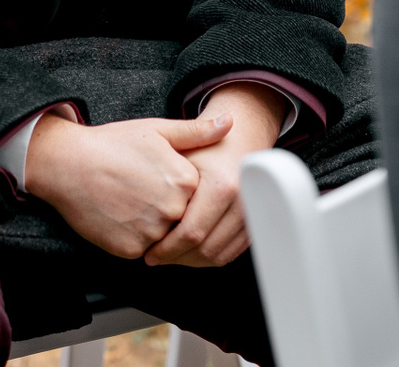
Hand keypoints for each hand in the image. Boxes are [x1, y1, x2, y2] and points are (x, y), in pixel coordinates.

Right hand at [23, 111, 231, 258]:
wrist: (67, 164)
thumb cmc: (111, 144)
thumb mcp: (156, 130)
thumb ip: (196, 131)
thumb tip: (229, 121)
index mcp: (184, 180)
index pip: (200, 195)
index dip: (180, 187)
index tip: (161, 178)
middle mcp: (172, 209)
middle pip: (183, 217)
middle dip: (168, 209)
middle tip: (142, 191)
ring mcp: (151, 231)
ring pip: (165, 237)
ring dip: (153, 225)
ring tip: (130, 202)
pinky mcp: (130, 249)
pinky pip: (143, 250)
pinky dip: (135, 237)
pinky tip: (120, 215)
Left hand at [143, 82, 286, 267]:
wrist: (241, 137)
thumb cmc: (208, 145)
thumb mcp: (183, 150)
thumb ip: (164, 178)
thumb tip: (144, 214)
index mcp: (222, 186)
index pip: (191, 232)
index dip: (167, 249)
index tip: (150, 252)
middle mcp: (241, 202)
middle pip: (206, 248)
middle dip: (177, 258)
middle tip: (154, 257)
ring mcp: (251, 214)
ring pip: (218, 255)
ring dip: (192, 260)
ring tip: (169, 256)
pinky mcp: (254, 223)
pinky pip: (230, 252)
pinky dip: (208, 257)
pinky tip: (189, 252)